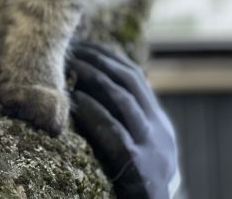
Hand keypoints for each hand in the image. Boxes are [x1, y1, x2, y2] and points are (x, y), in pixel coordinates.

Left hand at [68, 41, 180, 198]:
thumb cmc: (136, 186)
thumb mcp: (138, 150)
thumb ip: (124, 123)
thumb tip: (91, 87)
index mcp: (158, 123)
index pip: (135, 76)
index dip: (109, 57)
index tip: (84, 46)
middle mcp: (159, 130)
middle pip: (130, 81)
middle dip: (100, 61)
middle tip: (74, 50)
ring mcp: (152, 148)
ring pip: (124, 101)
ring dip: (95, 79)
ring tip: (72, 67)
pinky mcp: (139, 167)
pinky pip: (116, 133)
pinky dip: (95, 113)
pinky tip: (77, 101)